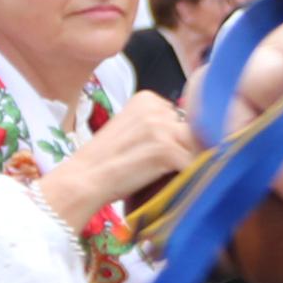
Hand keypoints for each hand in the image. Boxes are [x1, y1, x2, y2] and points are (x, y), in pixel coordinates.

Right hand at [36, 91, 201, 229]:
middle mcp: (156, 108)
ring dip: (189, 163)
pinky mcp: (167, 150)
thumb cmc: (106, 160)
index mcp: (146, 99)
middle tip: (166, 167)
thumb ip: (156, 126)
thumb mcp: (131, 130)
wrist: (85, 178)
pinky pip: (193, 164)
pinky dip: (189, 177)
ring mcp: (162, 128)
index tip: (158, 153)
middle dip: (185, 149)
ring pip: (196, 146)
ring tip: (170, 176)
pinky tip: (173, 183)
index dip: (175, 138)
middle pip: (191, 130)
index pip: (180, 117)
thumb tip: (189, 136)